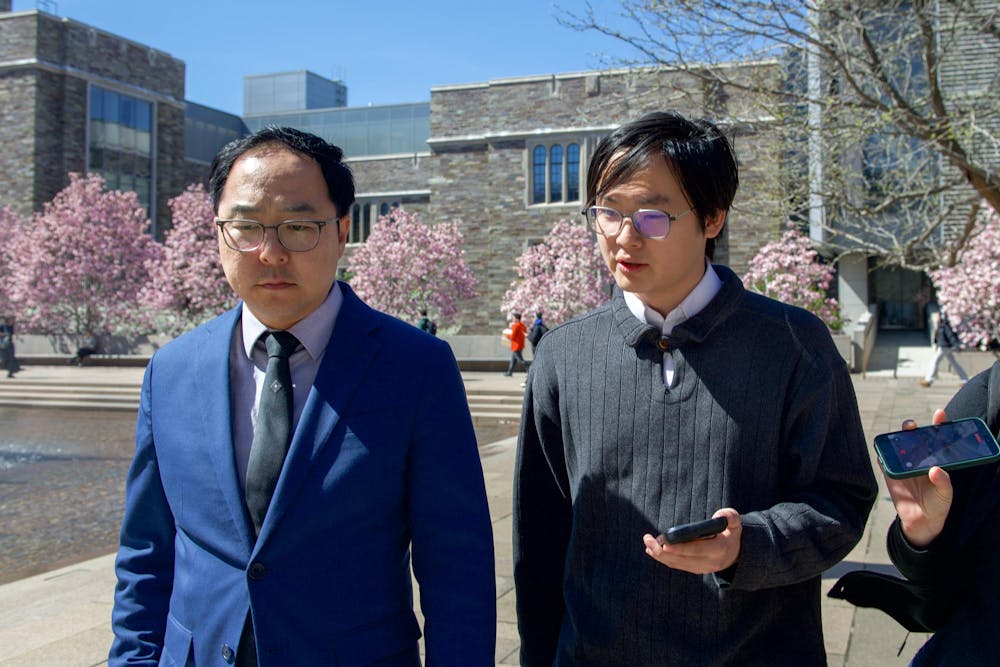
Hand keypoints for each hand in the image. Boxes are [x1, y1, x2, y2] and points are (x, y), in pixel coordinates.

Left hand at [642, 508, 740, 573]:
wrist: (736, 554)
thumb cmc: (731, 534)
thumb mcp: (735, 524)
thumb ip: (730, 517)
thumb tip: (719, 515)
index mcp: (719, 550)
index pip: (697, 550)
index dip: (680, 548)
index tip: (665, 544)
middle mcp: (709, 562)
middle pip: (682, 559)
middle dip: (662, 550)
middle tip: (647, 539)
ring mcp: (701, 568)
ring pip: (676, 563)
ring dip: (659, 554)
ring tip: (647, 542)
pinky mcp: (694, 569)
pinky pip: (676, 565)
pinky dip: (663, 558)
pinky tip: (651, 549)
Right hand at [883, 409, 953, 547]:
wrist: (920, 521)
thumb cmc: (937, 505)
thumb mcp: (945, 495)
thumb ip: (943, 483)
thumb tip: (936, 470)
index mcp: (936, 459)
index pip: (938, 438)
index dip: (939, 424)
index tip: (940, 414)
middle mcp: (919, 458)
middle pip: (915, 437)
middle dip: (913, 427)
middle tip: (913, 426)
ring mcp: (903, 464)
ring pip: (898, 444)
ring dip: (897, 437)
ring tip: (901, 434)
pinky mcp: (889, 472)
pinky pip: (883, 459)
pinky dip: (881, 453)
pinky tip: (884, 450)